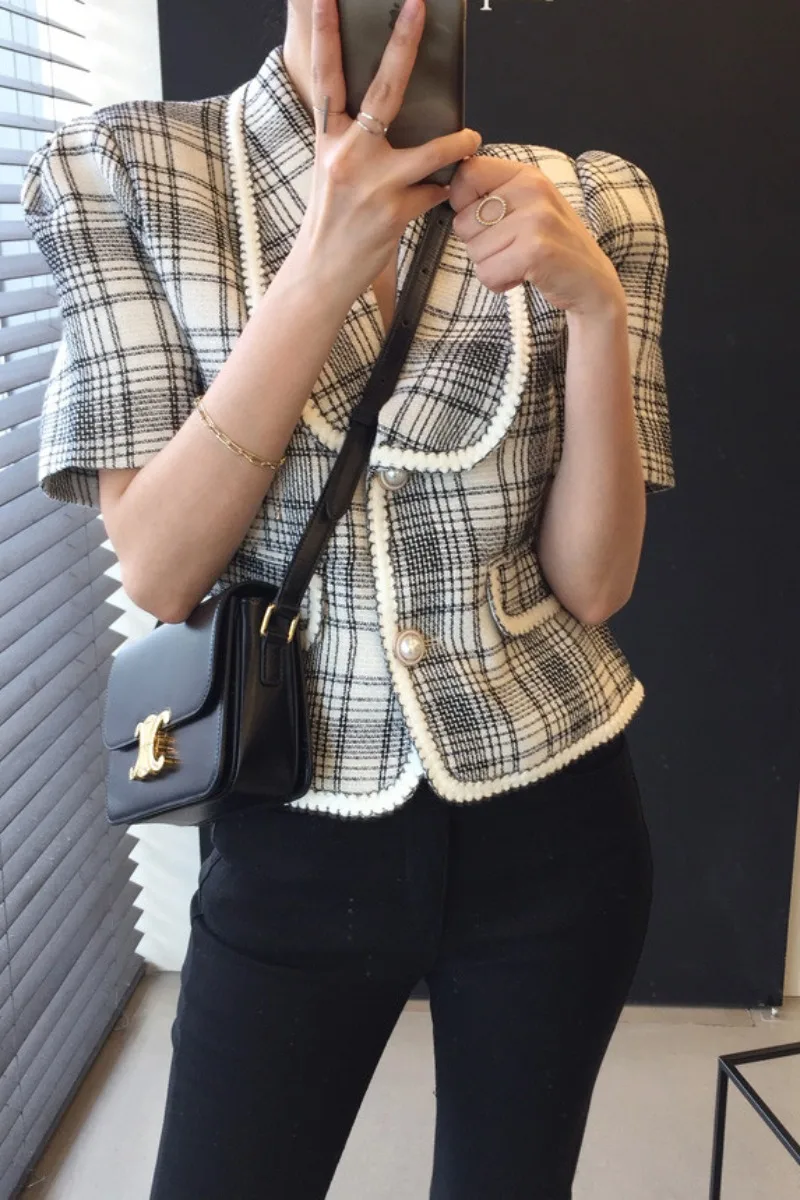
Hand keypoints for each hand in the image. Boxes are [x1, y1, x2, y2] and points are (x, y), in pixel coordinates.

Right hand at [294, 0, 481, 295]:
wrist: (322, 272)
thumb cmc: (332, 219)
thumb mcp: (331, 169)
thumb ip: (354, 137)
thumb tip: (385, 111)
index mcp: (328, 138)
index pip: (327, 75)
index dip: (326, 32)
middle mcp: (346, 154)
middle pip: (383, 90)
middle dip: (403, 45)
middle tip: (418, 8)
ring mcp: (372, 182)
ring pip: (430, 151)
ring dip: (457, 143)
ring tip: (470, 137)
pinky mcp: (394, 211)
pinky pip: (434, 191)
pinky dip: (442, 192)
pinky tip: (441, 196)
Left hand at [447, 156, 625, 317]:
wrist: (591, 282)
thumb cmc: (553, 246)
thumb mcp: (529, 207)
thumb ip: (495, 194)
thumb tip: (449, 188)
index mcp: (527, 175)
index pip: (467, 174)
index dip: (464, 205)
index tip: (487, 220)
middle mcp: (532, 190)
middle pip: (463, 221)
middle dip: (479, 245)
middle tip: (512, 248)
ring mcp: (536, 219)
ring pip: (473, 251)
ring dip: (491, 266)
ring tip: (520, 261)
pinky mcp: (535, 250)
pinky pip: (487, 272)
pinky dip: (499, 283)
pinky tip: (522, 276)